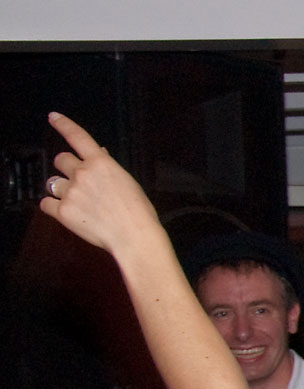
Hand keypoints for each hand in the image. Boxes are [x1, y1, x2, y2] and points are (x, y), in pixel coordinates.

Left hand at [38, 113, 161, 253]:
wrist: (134, 236)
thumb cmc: (138, 212)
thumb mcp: (128, 182)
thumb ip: (108, 167)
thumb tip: (98, 152)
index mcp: (101, 164)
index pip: (78, 137)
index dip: (63, 124)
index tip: (53, 117)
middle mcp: (82, 174)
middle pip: (60, 160)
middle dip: (66, 168)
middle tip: (77, 181)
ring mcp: (71, 192)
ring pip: (52, 183)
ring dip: (61, 189)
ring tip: (77, 202)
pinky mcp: (63, 211)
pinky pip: (45, 204)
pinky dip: (53, 207)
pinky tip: (67, 212)